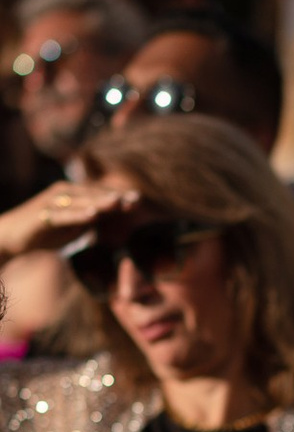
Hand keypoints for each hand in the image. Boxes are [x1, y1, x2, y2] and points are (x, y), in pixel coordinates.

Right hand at [0, 180, 138, 263]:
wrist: (12, 237)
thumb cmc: (47, 232)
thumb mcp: (76, 226)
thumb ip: (94, 219)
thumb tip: (117, 217)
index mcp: (73, 195)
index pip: (100, 193)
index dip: (120, 196)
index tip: (142, 200)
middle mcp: (62, 193)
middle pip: (93, 194)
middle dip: (116, 197)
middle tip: (138, 199)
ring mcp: (51, 203)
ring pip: (79, 201)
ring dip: (100, 201)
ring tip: (119, 203)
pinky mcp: (42, 216)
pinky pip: (62, 215)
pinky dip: (77, 214)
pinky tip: (92, 215)